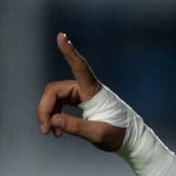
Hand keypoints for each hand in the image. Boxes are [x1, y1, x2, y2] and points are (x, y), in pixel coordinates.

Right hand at [37, 33, 124, 151]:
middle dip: (46, 109)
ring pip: (55, 98)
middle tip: (45, 130)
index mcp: (94, 91)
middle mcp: (86, 89)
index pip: (80, 67)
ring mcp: (82, 95)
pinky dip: (56, 117)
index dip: (70, 52)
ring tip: (51, 133)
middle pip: (55, 90)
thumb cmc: (119, 135)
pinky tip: (57, 132)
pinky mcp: (80, 102)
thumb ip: (76, 127)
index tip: (61, 36)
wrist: (130, 139)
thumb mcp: (99, 134)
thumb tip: (54, 120)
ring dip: (49, 114)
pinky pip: (60, 104)